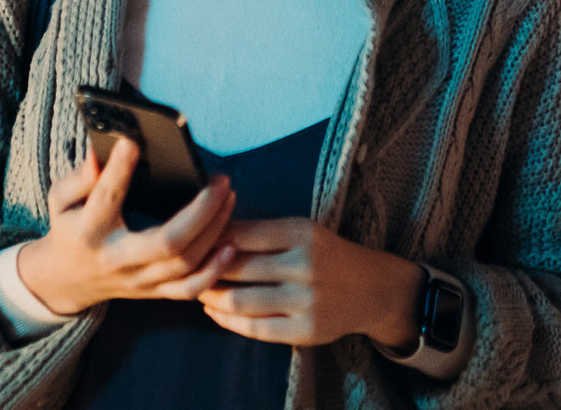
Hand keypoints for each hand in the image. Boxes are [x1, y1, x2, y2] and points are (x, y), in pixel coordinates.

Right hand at [15, 138, 237, 315]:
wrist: (66, 281)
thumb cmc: (69, 229)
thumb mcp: (60, 201)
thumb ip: (78, 179)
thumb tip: (100, 156)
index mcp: (88, 232)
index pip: (105, 200)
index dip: (118, 172)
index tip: (133, 143)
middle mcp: (117, 260)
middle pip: (167, 242)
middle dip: (201, 211)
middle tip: (220, 180)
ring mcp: (139, 280)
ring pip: (186, 263)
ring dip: (215, 230)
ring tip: (229, 197)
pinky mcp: (153, 292)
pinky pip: (190, 289)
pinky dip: (214, 270)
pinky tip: (231, 244)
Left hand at [197, 218, 423, 349]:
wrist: (372, 289)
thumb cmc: (328, 255)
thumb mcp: (303, 230)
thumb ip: (262, 231)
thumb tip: (211, 230)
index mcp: (302, 232)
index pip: (242, 233)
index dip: (212, 237)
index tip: (195, 240)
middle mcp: (305, 265)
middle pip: (236, 267)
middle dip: (206, 269)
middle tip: (188, 269)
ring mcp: (306, 301)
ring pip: (239, 301)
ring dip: (212, 297)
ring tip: (200, 291)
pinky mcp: (305, 331)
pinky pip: (254, 328)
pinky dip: (228, 321)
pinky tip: (217, 312)